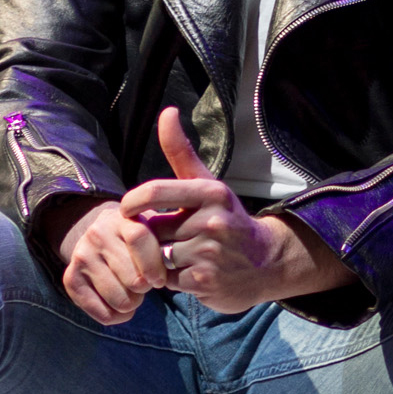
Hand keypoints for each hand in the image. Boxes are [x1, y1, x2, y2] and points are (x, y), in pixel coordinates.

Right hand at [47, 194, 169, 327]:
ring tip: (132, 292)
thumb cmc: (139, 238)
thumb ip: (169, 238)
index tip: (160, 280)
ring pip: (119, 300)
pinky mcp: (70, 278)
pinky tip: (119, 306)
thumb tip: (182, 258)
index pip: (138, 238)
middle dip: (145, 290)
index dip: (154, 265)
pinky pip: (101, 313)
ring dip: (132, 304)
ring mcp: (81, 256)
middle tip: (145, 285)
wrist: (100, 234)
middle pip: (132, 278)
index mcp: (122, 218)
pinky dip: (116, 317)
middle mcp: (97, 234)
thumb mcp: (154, 228)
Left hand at [119, 110, 349, 314]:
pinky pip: (166, 281)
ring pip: (157, 257)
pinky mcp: (204, 281)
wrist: (266, 262)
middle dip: (152, 237)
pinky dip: (169, 280)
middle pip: (153, 230)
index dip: (132, 203)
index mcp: (211, 192)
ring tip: (182, 256)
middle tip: (169, 238)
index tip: (126, 209)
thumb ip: (181, 151)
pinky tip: (189, 272)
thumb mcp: (208, 184)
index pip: (155, 192)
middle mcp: (212, 221)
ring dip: (160, 260)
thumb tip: (167, 112)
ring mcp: (209, 253)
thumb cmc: (227, 218)